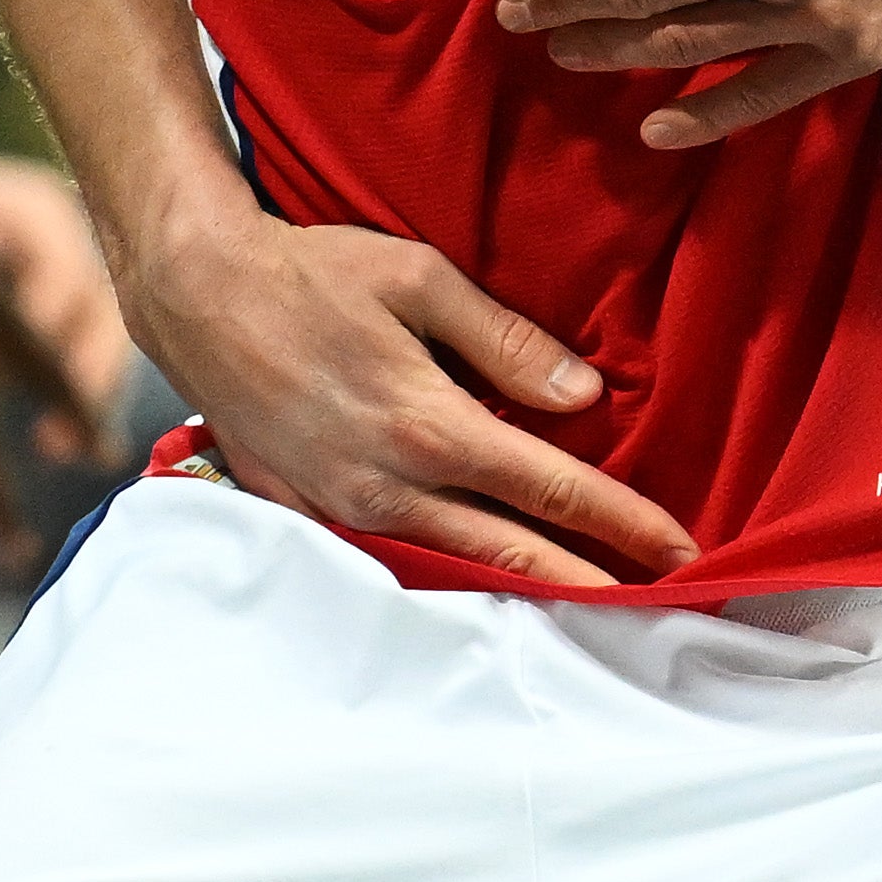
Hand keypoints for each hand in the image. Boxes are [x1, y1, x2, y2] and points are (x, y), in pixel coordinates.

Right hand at [115, 187, 691, 590]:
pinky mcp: (311, 516)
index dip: (623, 523)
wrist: (197, 296)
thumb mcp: (418, 278)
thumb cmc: (311, 273)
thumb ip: (504, 340)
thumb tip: (581, 393)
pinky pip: (398, 558)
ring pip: (456, 569)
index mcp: (430, 426)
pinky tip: (492, 585)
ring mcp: (347, 511)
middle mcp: (391, 486)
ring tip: (592, 606)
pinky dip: (453, 576)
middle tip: (662, 608)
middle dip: (593, 584)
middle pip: (514, 555)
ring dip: (528, 592)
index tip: (683, 552)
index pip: (552, 490)